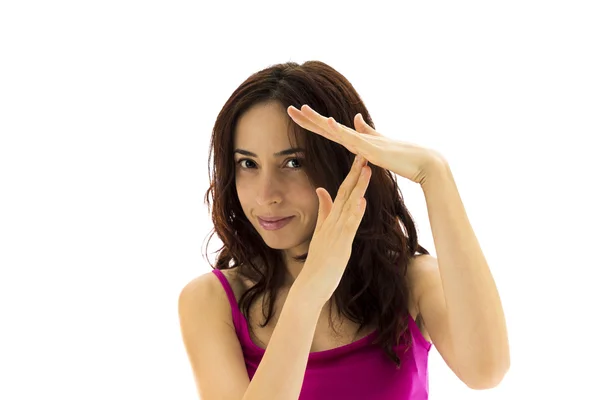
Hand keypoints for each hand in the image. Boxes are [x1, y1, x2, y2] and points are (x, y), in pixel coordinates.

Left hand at [287, 105, 445, 184]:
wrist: (422, 163)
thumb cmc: (402, 156)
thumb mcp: (377, 144)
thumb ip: (366, 131)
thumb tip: (356, 118)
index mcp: (356, 139)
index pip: (328, 130)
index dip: (311, 122)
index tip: (295, 114)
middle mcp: (357, 138)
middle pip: (327, 127)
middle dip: (307, 118)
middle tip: (288, 108)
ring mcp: (364, 142)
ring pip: (336, 129)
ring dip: (318, 120)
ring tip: (302, 110)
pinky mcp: (371, 149)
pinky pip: (353, 139)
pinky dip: (340, 131)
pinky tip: (328, 123)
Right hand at [295, 154, 370, 305]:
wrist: (310, 286)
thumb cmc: (319, 264)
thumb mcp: (321, 233)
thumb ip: (323, 212)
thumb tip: (322, 190)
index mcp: (329, 221)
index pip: (341, 193)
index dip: (351, 176)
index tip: (360, 160)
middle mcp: (332, 224)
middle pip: (344, 194)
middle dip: (355, 174)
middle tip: (364, 154)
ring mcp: (335, 233)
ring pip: (348, 206)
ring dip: (358, 187)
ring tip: (367, 170)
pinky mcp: (339, 245)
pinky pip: (348, 226)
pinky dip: (355, 213)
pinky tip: (361, 201)